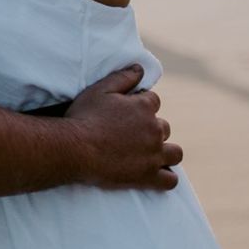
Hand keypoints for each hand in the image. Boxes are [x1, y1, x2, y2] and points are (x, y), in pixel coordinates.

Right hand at [63, 65, 181, 190]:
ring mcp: (154, 155)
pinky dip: (167, 177)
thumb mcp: (99, 90)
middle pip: (163, 127)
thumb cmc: (84, 117)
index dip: (141, 105)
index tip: (127, 112)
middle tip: (131, 135)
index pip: (153, 101)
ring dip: (165, 151)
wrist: (75, 149)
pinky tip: (157, 174)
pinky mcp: (149, 176)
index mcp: (144, 107)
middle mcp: (154, 130)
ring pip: (174, 153)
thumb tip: (140, 68)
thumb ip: (123, 77)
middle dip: (152, 129)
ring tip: (150, 153)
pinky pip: (170, 180)